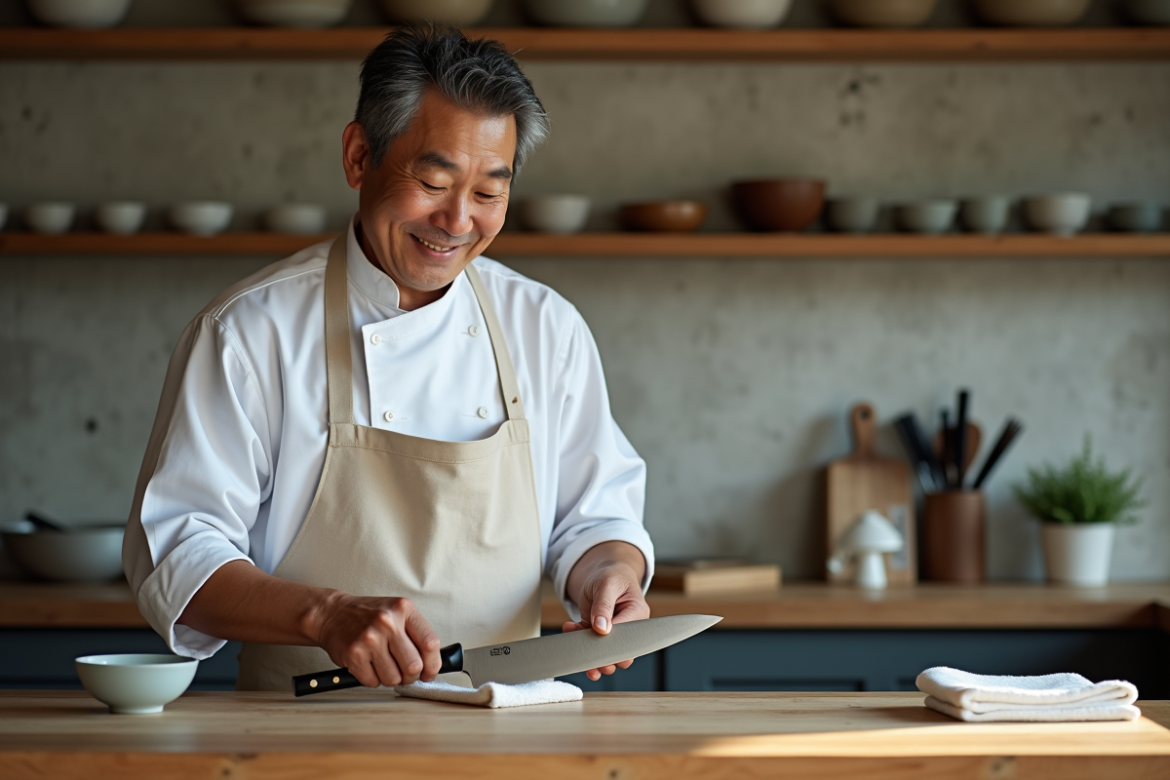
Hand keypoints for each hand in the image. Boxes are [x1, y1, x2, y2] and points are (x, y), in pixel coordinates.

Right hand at [308, 593, 442, 687]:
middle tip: (405, 674)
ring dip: (391, 679)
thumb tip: (432, 664)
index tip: (429, 672)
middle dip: (411, 676)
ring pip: (393, 678)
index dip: (433, 664)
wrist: (332, 613)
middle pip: (413, 666)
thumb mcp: (396, 612)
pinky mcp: (354, 654)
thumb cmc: (367, 615)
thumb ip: (415, 633)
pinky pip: (373, 682)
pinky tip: (368, 665)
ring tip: (383, 666)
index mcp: (403, 609)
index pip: (430, 643)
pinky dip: (372, 679)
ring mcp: (370, 638)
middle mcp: (387, 622)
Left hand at [564, 542, 649, 680]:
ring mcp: (616, 633)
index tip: (593, 641)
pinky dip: (581, 641)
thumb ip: (604, 606)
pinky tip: (570, 629)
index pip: (626, 637)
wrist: (606, 573)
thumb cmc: (611, 575)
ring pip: (608, 656)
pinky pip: (593, 646)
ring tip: (574, 640)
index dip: (610, 643)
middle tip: (584, 650)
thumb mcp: (607, 584)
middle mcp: (630, 627)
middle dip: (602, 657)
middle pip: (622, 655)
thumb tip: (601, 628)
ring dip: (589, 652)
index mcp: (638, 613)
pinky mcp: (602, 635)